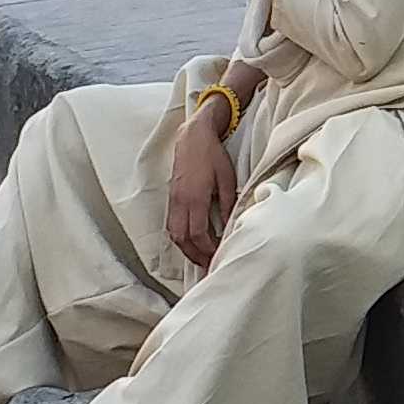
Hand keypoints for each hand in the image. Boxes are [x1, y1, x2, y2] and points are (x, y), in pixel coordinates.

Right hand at [165, 111, 237, 269]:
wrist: (192, 138)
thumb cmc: (213, 156)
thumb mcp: (227, 179)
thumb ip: (228, 204)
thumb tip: (232, 225)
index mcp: (195, 198)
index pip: (198, 233)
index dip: (208, 249)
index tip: (219, 255)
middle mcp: (180, 202)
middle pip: (183, 239)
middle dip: (196, 256)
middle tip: (210, 265)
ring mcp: (173, 201)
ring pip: (174, 234)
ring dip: (187, 250)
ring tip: (201, 259)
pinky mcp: (171, 198)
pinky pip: (172, 225)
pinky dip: (181, 239)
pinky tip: (192, 243)